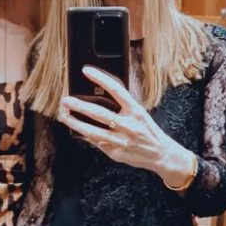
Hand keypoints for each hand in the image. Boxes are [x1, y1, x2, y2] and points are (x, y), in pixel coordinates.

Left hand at [59, 66, 193, 186]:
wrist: (161, 154)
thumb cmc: (148, 130)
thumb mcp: (139, 114)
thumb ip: (122, 107)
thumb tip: (98, 99)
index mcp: (136, 111)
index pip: (117, 90)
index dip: (101, 79)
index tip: (86, 71)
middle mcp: (129, 125)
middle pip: (100, 113)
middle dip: (80, 106)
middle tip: (66, 100)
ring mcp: (122, 141)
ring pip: (93, 132)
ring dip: (76, 123)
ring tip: (64, 116)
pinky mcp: (116, 153)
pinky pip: (97, 143)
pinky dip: (85, 136)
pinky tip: (77, 131)